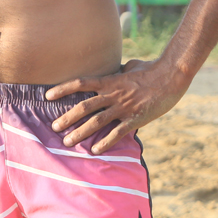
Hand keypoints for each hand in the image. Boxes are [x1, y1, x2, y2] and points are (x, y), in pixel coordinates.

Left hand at [46, 60, 188, 153]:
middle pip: (84, 106)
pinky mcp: (135, 118)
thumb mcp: (130, 66)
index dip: (63, 89)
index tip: (48, 95)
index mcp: (110, 81)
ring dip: (80, 133)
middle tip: (54, 127)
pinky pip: (117, 133)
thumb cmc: (151, 69)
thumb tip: (116, 72)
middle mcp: (113, 94)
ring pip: (96, 121)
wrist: (170, 76)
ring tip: (67, 142)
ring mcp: (123, 107)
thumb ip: (119, 72)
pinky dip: (105, 142)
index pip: (81, 83)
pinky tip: (95, 150)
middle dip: (67, 117)